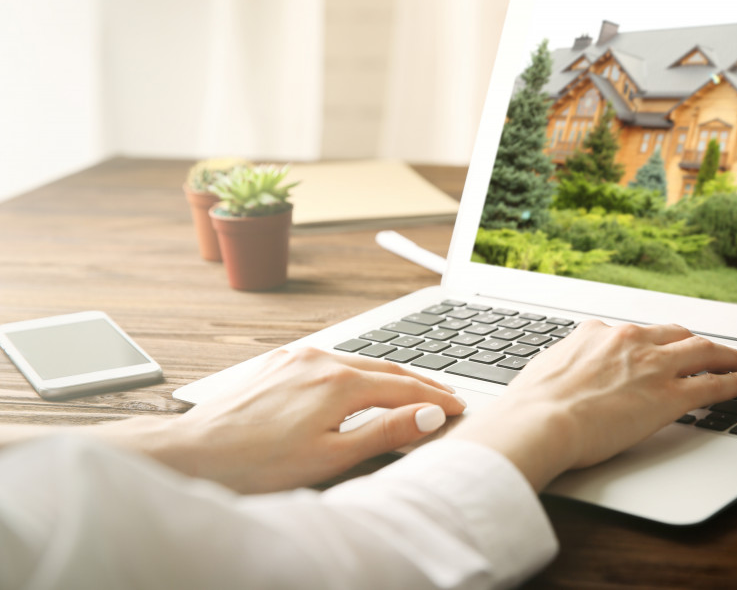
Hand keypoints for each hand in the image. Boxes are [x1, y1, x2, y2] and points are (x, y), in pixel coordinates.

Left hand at [96, 347, 466, 492]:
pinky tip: (360, 381)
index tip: (457, 406)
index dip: (434, 398)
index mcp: (339, 382)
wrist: (194, 453)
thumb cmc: (257, 464)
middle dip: (419, 382)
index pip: (403, 387)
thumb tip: (427, 415)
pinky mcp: (279, 362)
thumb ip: (384, 431)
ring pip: (358, 361)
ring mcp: (297, 357)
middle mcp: (320, 359)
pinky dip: (357, 372)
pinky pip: (331, 360)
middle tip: (445, 395)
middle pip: (385, 368)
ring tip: (411, 388)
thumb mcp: (330, 456)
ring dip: (389, 375)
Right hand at [447, 320, 736, 489]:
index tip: (660, 348)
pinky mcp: (670, 395)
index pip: (634, 333)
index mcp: (596, 333)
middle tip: (709, 350)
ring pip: (703, 350)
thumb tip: (562, 375)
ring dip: (727, 354)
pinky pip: (714, 383)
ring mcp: (653, 366)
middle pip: (675, 334)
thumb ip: (565, 367)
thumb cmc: (532, 406)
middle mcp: (628, 340)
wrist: (539, 422)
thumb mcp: (546, 372)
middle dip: (695, 341)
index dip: (653, 342)